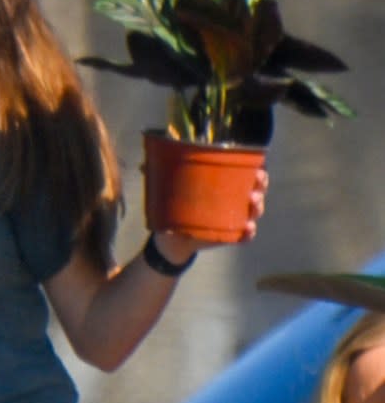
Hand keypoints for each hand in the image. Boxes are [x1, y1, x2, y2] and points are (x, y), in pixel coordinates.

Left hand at [154, 167, 269, 258]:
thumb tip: (141, 164)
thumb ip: (159, 176)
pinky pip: (246, 236)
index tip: (257, 167)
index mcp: (223, 185)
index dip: (257, 170)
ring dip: (257, 207)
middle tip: (254, 185)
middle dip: (260, 187)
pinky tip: (247, 229)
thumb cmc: (175, 208)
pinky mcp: (231, 236)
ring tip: (251, 204)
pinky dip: (248, 233)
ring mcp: (234, 219)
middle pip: (256, 191)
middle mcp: (233, 200)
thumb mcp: (169, 191)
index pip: (246, 174)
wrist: (171, 239)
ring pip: (254, 212)